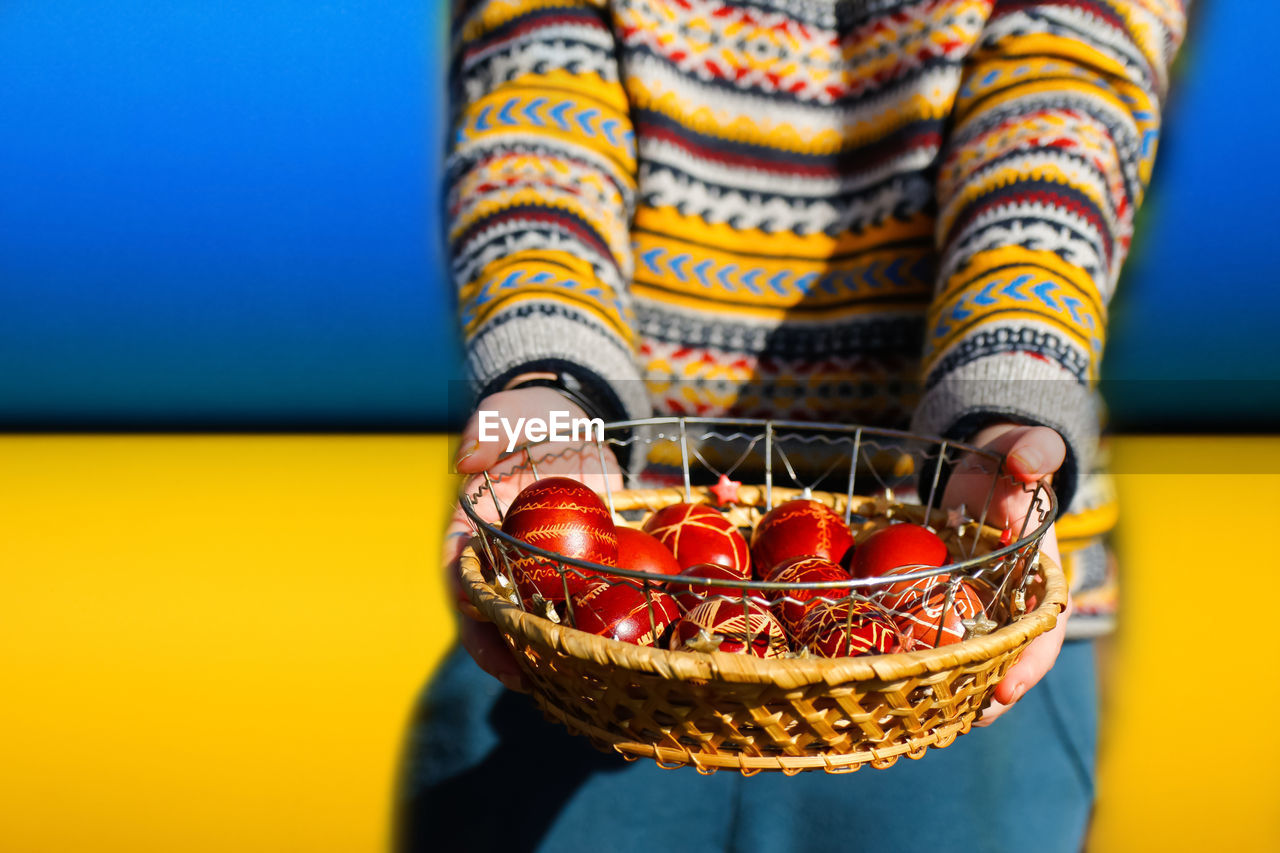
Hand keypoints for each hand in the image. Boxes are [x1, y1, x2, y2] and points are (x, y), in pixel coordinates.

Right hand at [445, 385, 623, 691]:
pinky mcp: (571, 572)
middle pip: (494, 614)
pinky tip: (613, 654)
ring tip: (569, 683)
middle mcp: (499, 559)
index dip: (469, 608)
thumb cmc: (533, 417)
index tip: (486, 633)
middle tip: (526, 680)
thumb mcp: (511, 413)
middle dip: (505, 650)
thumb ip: (488, 427)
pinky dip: (588, 630)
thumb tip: (468, 458)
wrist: (574, 424)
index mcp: (471, 528)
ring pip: (534, 620)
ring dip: (547, 652)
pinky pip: (576, 605)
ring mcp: (535, 571)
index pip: (461, 575)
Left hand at [941, 423, 1069, 725]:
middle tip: (958, 721)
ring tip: (923, 716)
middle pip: (1007, 656)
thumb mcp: (1025, 450)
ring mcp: (981, 604)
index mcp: (1043, 576)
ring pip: (972, 653)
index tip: (1006, 689)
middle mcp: (1014, 600)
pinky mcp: (949, 601)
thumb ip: (1033, 453)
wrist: (984, 463)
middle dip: (987, 692)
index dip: (1029, 662)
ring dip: (953, 686)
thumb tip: (1028, 465)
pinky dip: (922, 653)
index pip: (1045, 627)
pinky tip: (893, 674)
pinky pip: (937, 631)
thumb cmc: (1011, 460)